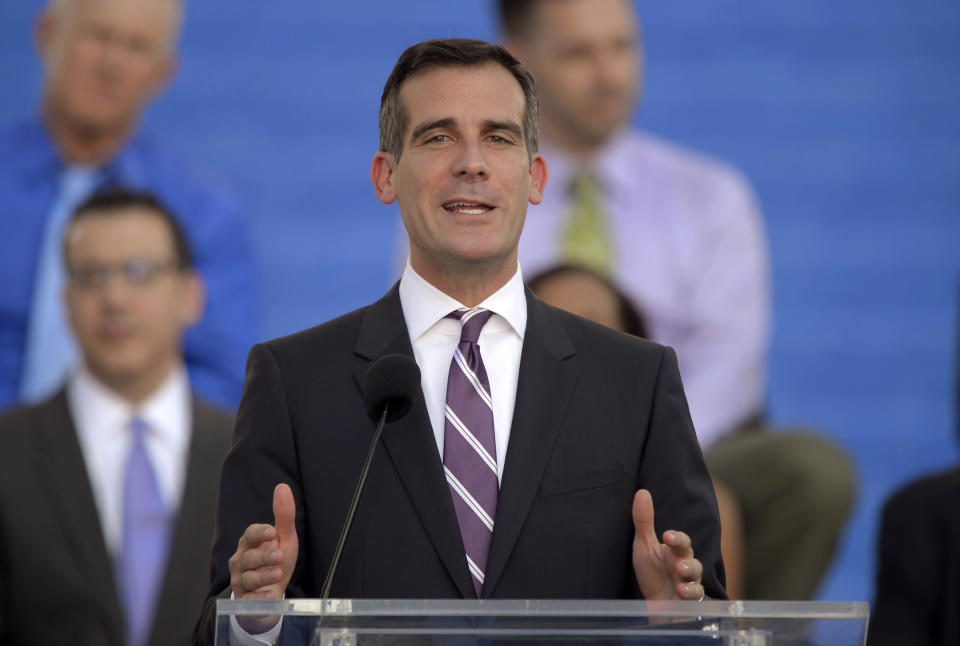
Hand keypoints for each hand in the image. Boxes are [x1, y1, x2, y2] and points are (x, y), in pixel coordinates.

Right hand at [228, 483, 298, 632]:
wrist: (271, 590)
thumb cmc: (276, 559)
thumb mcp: (284, 537)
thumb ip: (284, 515)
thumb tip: (282, 487)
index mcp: (250, 543)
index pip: (250, 534)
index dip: (260, 533)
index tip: (272, 532)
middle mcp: (241, 560)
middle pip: (248, 557)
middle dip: (263, 556)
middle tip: (279, 555)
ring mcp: (241, 580)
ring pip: (247, 578)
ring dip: (263, 576)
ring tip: (278, 574)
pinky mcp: (244, 599)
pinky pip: (248, 599)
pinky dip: (259, 597)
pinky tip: (271, 595)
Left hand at [631, 489, 704, 600]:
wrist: (656, 602)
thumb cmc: (652, 572)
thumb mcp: (644, 546)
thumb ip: (644, 521)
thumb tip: (642, 492)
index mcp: (674, 550)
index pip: (681, 540)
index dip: (676, 537)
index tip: (666, 535)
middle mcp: (684, 564)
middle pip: (691, 556)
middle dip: (686, 556)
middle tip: (678, 561)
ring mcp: (689, 581)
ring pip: (696, 574)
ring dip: (689, 573)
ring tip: (680, 572)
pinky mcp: (690, 600)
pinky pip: (697, 595)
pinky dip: (691, 593)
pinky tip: (681, 592)